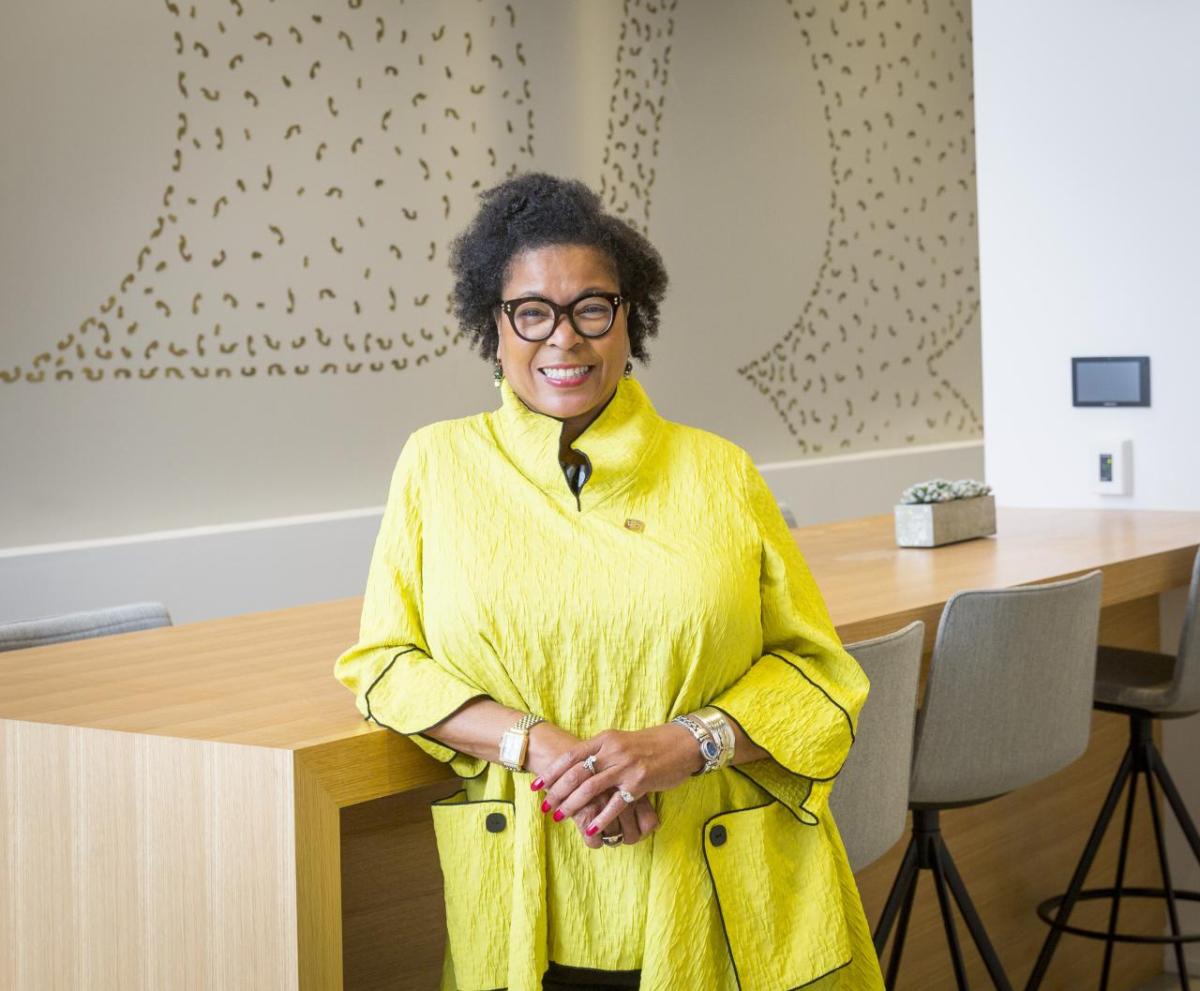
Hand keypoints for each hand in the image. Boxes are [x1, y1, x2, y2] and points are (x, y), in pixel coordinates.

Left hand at [526, 722, 659, 847]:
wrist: (681, 743)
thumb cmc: (649, 744)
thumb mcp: (620, 742)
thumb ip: (600, 753)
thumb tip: (577, 767)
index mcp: (605, 739)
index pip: (571, 756)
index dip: (552, 772)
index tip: (536, 785)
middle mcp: (612, 750)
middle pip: (577, 773)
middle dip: (557, 792)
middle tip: (545, 807)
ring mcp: (626, 766)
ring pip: (591, 788)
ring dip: (573, 805)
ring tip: (560, 818)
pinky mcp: (640, 781)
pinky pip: (616, 803)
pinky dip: (602, 818)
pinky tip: (592, 829)